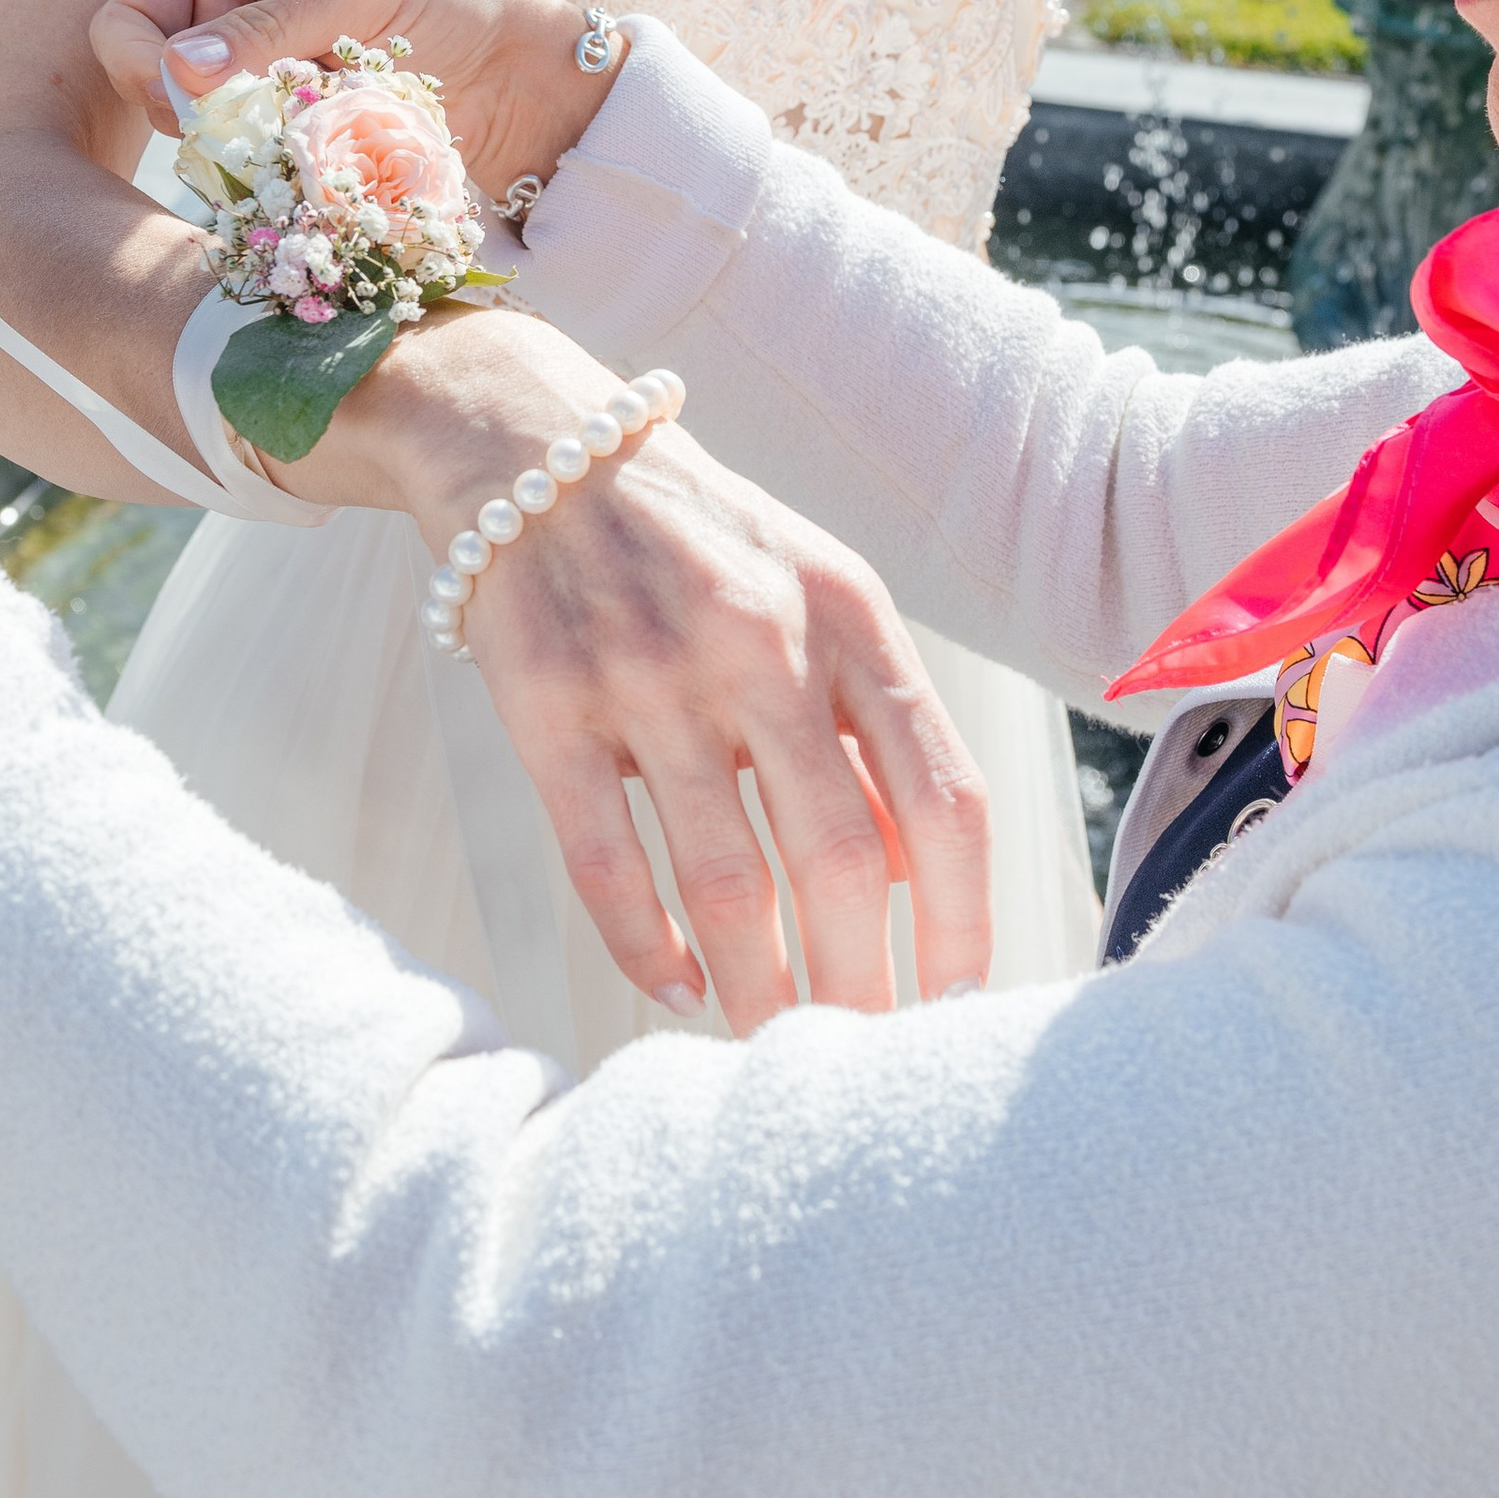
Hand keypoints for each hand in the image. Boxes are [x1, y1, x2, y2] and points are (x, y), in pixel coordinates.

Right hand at [91, 0, 604, 214]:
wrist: (522, 77)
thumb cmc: (449, 2)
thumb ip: (269, 26)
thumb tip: (177, 70)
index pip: (126, 20)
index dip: (146, 65)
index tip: (201, 97)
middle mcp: (226, 27)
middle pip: (151, 92)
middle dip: (208, 114)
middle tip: (281, 112)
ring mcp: (255, 93)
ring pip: (200, 145)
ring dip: (254, 147)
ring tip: (327, 124)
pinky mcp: (287, 149)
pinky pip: (249, 179)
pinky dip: (283, 176)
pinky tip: (337, 159)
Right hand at [335, 308, 992, 1026]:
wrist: (536, 448)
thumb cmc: (703, 544)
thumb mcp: (817, 593)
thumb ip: (871, 718)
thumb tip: (914, 879)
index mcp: (848, 615)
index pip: (942, 796)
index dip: (962, 918)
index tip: (959, 997)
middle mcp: (756, 641)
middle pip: (838, 861)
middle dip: (860, 983)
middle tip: (862, 1048)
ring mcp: (647, 676)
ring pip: (726, 882)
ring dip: (758, 986)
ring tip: (772, 1036)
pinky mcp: (547, 709)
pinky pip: (608, 867)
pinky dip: (647, 949)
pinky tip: (676, 989)